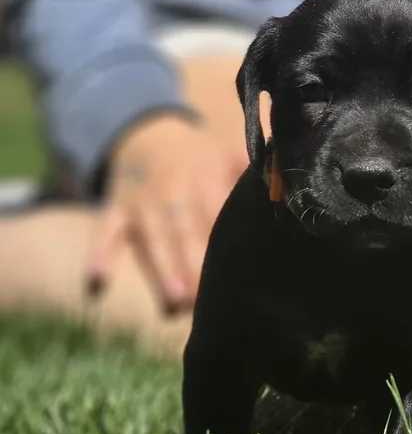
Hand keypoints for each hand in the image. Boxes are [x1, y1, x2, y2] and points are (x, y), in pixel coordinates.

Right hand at [86, 114, 245, 310]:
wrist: (146, 130)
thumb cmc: (199, 154)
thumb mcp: (229, 151)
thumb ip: (257, 171)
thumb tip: (293, 189)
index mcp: (206, 177)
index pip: (219, 215)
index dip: (228, 242)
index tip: (243, 275)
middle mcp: (173, 190)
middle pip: (186, 231)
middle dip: (196, 265)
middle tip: (208, 303)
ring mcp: (141, 202)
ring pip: (152, 239)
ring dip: (161, 268)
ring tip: (173, 302)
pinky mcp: (114, 209)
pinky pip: (104, 232)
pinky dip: (99, 255)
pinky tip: (96, 284)